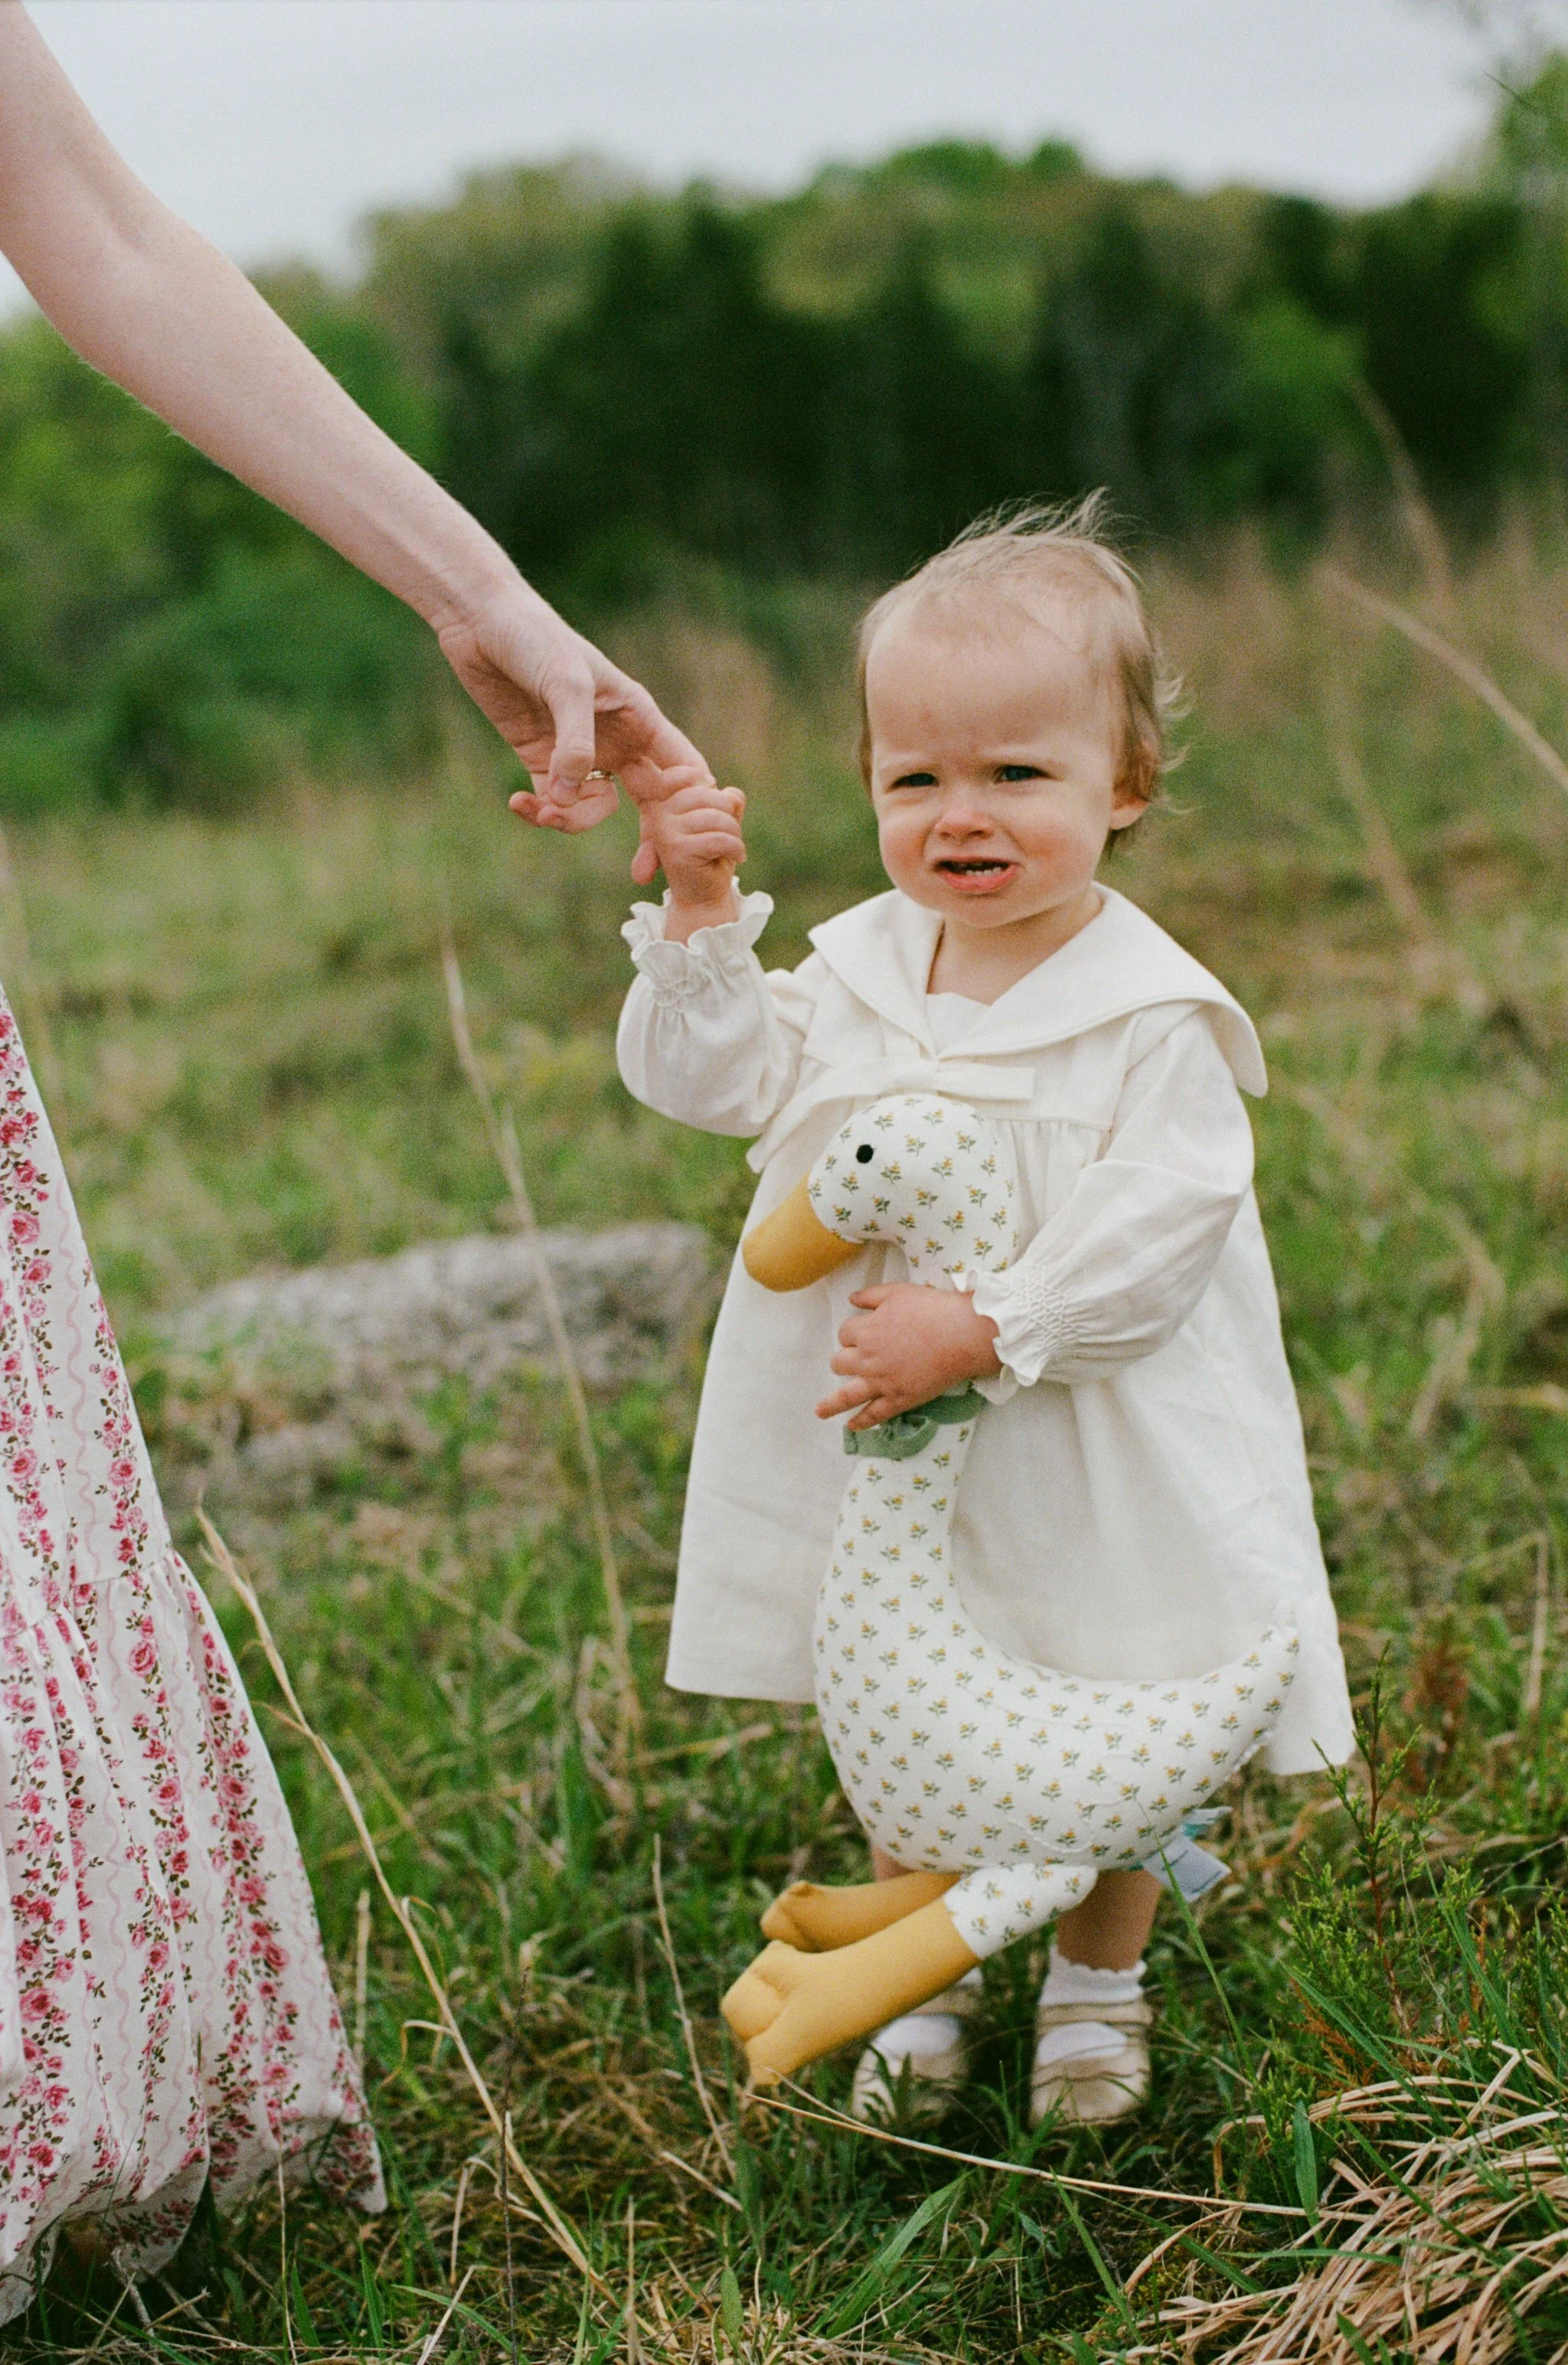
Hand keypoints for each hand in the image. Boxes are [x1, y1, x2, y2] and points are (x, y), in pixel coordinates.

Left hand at [435, 582, 712, 881]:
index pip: (683, 771)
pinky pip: (553, 802)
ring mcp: (579, 753)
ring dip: (573, 820)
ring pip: (595, 808)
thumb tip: (568, 799)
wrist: (483, 623)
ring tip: (544, 812)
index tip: (692, 841)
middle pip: (650, 802)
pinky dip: (540, 812)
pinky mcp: (540, 759)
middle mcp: (617, 740)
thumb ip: (574, 743)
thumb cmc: (538, 641)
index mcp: (640, 719)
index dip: (694, 807)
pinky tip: (517, 804)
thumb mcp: (566, 686)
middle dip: (649, 838)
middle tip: (643, 875)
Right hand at [648, 778, 747, 939]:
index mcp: (663, 800)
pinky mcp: (676, 851)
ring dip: (735, 834)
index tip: (721, 810)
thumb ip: (727, 801)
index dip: (714, 791)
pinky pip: (718, 839)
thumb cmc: (712, 854)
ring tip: (735, 848)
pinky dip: (736, 847)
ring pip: (715, 817)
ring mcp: (664, 831)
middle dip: (729, 814)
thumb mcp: (722, 820)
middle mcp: (658, 813)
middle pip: (707, 794)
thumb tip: (731, 794)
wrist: (704, 896)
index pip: (692, 775)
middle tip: (732, 835)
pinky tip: (738, 857)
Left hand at [816, 1284, 1001, 1431]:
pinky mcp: (899, 1399)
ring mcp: (882, 1382)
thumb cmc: (932, 1309)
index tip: (864, 1332)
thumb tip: (851, 1299)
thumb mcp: (898, 1292)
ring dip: (831, 1404)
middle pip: (840, 1363)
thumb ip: (871, 1296)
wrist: (962, 1335)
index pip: (845, 1334)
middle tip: (855, 1359)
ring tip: (819, 1412)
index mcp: (866, 1331)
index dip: (853, 1332)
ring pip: (847, 1394)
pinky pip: (875, 1414)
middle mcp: (868, 1359)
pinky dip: (861, 1421)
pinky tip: (852, 1425)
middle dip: (844, 1360)